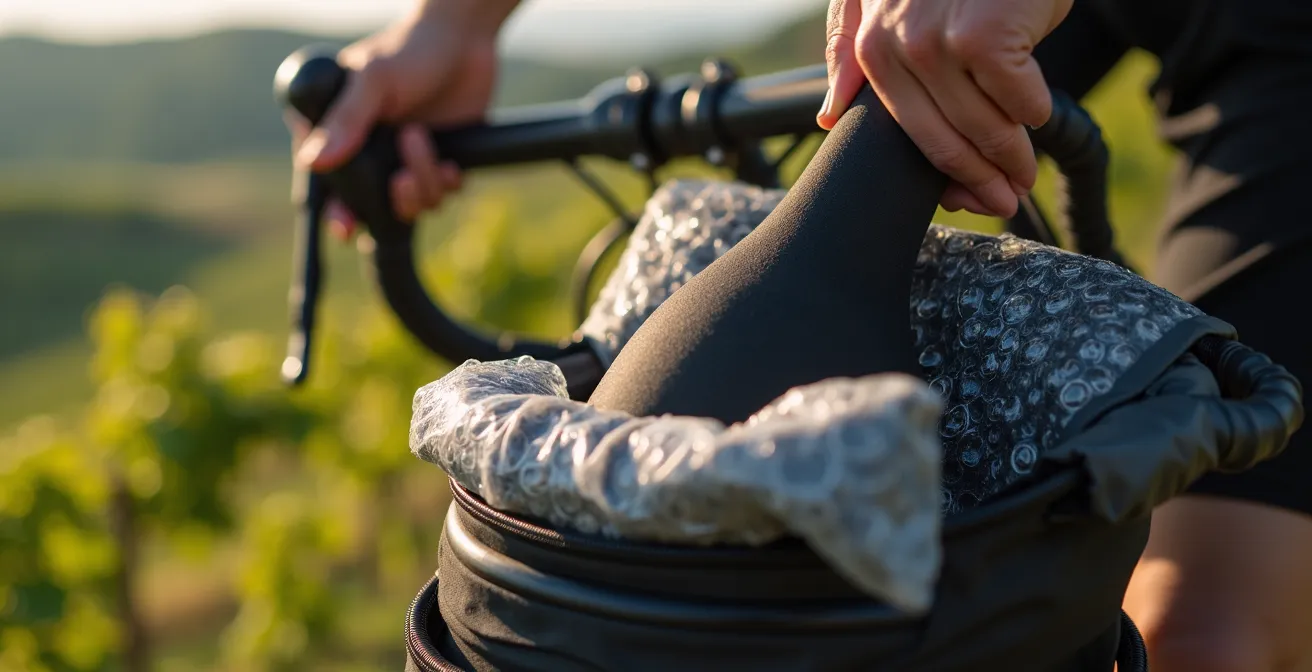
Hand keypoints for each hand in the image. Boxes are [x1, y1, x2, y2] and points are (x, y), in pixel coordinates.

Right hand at [288, 1, 517, 233]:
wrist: (466, 40)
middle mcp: (368, 151)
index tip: (345, 226)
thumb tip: (314, 161)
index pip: (325, 181)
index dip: (335, 209)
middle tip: (402, 183)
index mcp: (338, 130)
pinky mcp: (437, 163)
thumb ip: (347, 120)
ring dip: (421, 182)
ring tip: (423, 139)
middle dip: (388, 204)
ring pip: (409, 204)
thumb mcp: (374, 80)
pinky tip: (449, 159)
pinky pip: (438, 195)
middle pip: (368, 205)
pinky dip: (444, 183)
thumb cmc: (410, 49)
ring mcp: (403, 159)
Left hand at [817, 0, 1072, 217]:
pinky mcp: (984, 37)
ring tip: (1027, 171)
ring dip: (1014, 157)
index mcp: (870, 48)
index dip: (945, 174)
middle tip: (1007, 198)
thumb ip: (852, 50)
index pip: (908, 132)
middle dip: (981, 180)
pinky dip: (1035, 111)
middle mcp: (897, 49)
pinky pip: (1019, 101)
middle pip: (944, 141)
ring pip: (984, 127)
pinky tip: (1037, 109)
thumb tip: (828, 117)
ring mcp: (938, 43)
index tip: (969, 197)